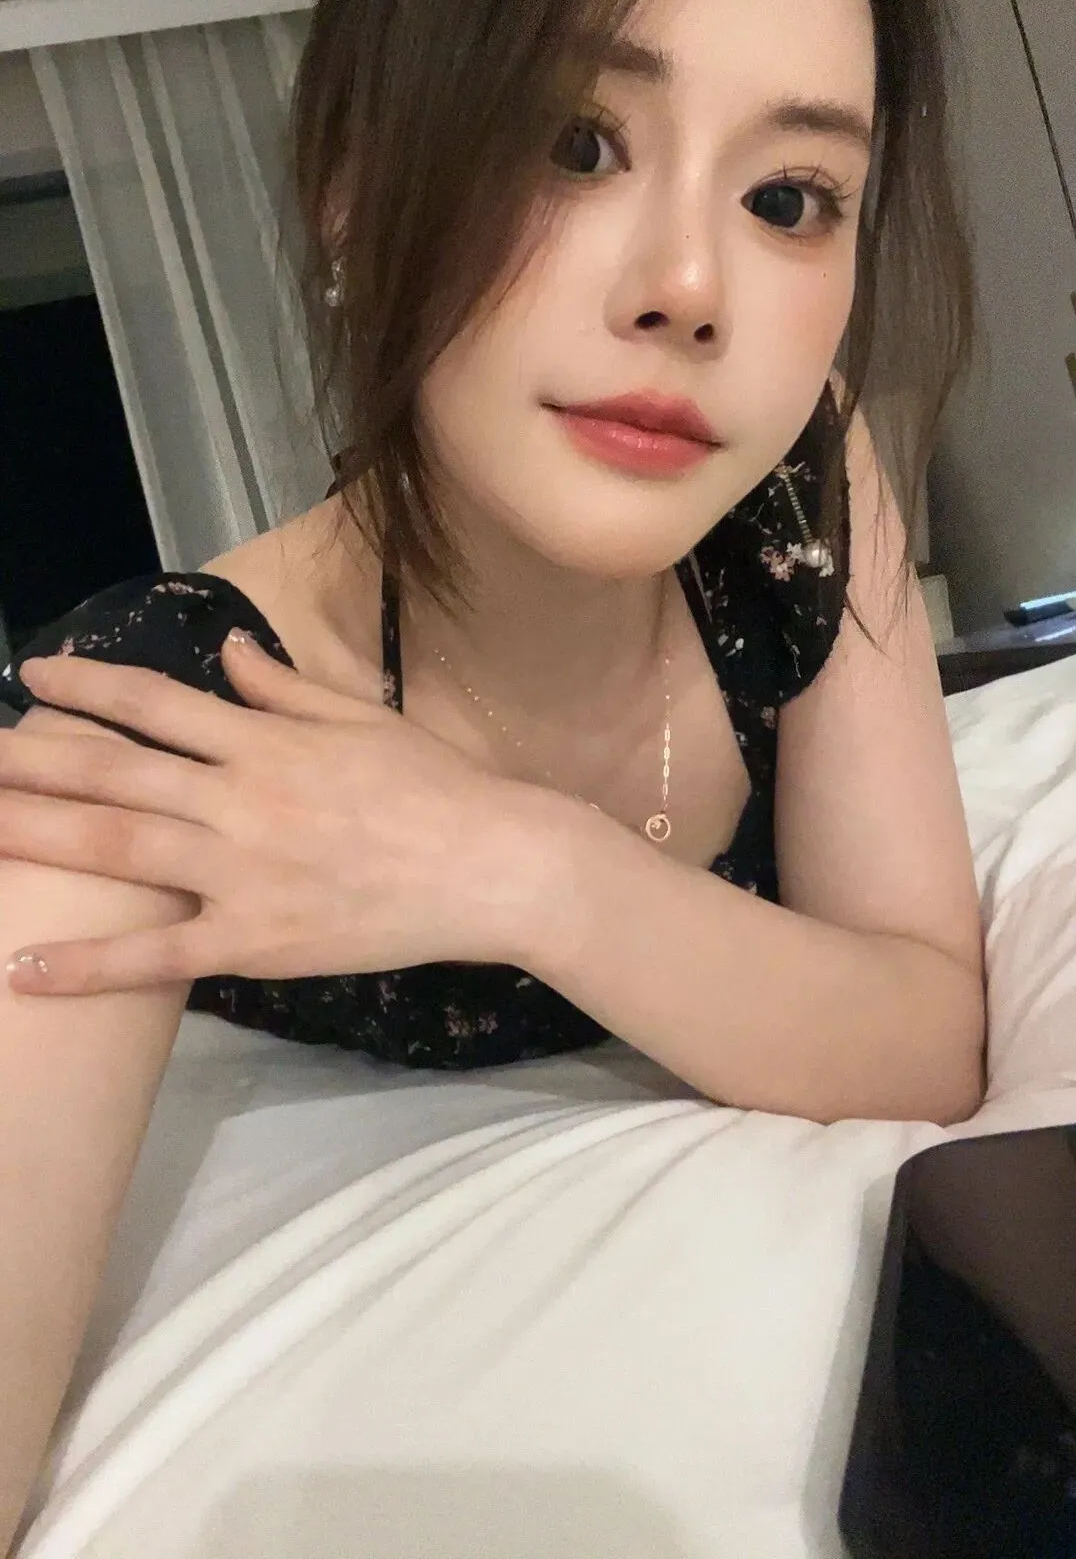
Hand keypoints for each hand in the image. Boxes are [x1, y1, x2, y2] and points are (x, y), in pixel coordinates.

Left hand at [2, 632, 539, 995]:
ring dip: (35, 836)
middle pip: (114, 774)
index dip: (90, 686)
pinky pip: (159, 956)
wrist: (492, 865)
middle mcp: (240, 799)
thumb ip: (283, 688)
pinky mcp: (255, 941)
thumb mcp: (361, 717)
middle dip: (31, 759)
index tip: (34, 675)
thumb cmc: (435, 786)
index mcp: (265, 741)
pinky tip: (24, 968)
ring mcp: (241, 872)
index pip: (157, 704)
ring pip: (118, 849)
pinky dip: (90, 964)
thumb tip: (227, 645)